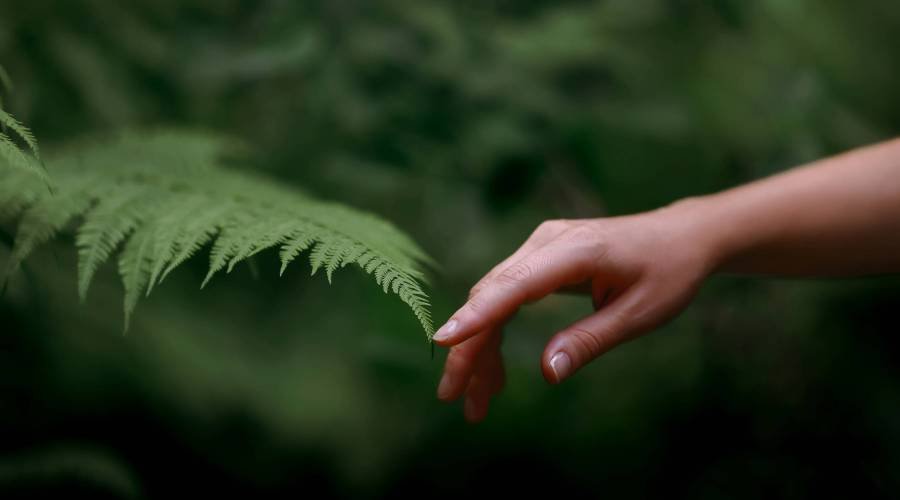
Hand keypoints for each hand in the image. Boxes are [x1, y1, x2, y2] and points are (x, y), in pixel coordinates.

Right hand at [433, 203, 716, 421]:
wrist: (681, 236)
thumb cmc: (668, 272)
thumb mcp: (640, 314)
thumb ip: (590, 340)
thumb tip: (547, 373)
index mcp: (576, 251)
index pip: (514, 284)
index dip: (477, 315)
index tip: (444, 342)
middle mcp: (548, 242)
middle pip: (491, 295)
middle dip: (468, 348)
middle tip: (454, 397)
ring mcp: (541, 247)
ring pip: (492, 298)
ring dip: (479, 347)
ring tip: (476, 399)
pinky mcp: (540, 258)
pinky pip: (506, 296)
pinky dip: (496, 332)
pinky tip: (495, 371)